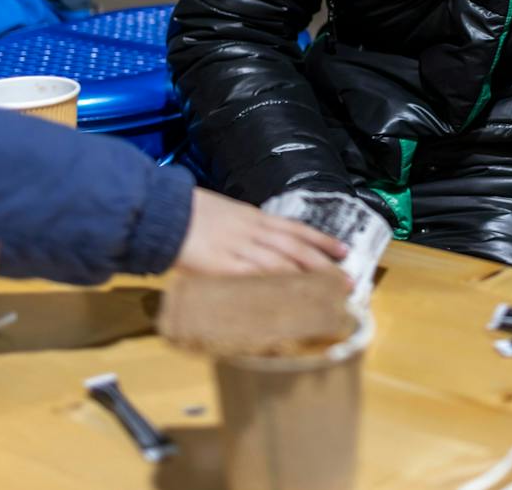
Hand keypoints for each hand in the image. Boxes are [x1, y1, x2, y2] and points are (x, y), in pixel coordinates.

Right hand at [175, 190, 349, 276]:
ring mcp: (239, 249)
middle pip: (296, 249)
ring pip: (281, 264)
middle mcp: (253, 232)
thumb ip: (245, 228)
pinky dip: (274, 289)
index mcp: (254, 217)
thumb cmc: (191, 212)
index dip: (321, 240)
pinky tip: (290, 300)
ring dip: (307, 279)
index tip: (343, 250)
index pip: (296, 229)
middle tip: (347, 280)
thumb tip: (262, 242)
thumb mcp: (226, 213)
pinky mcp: (222, 266)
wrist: (163, 212)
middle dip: (324, 265)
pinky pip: (254, 279)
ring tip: (329, 293)